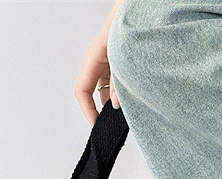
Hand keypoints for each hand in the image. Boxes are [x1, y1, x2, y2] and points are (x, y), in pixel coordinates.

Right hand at [74, 0, 123, 125]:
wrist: (139, 10)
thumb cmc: (126, 25)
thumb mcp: (121, 58)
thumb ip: (118, 83)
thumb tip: (115, 104)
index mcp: (93, 59)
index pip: (82, 92)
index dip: (87, 111)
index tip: (97, 125)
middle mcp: (99, 62)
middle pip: (96, 94)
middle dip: (105, 110)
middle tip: (116, 125)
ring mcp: (109, 64)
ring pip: (109, 90)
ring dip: (117, 102)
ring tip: (130, 113)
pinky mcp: (120, 64)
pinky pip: (118, 84)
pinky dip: (124, 94)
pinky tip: (135, 101)